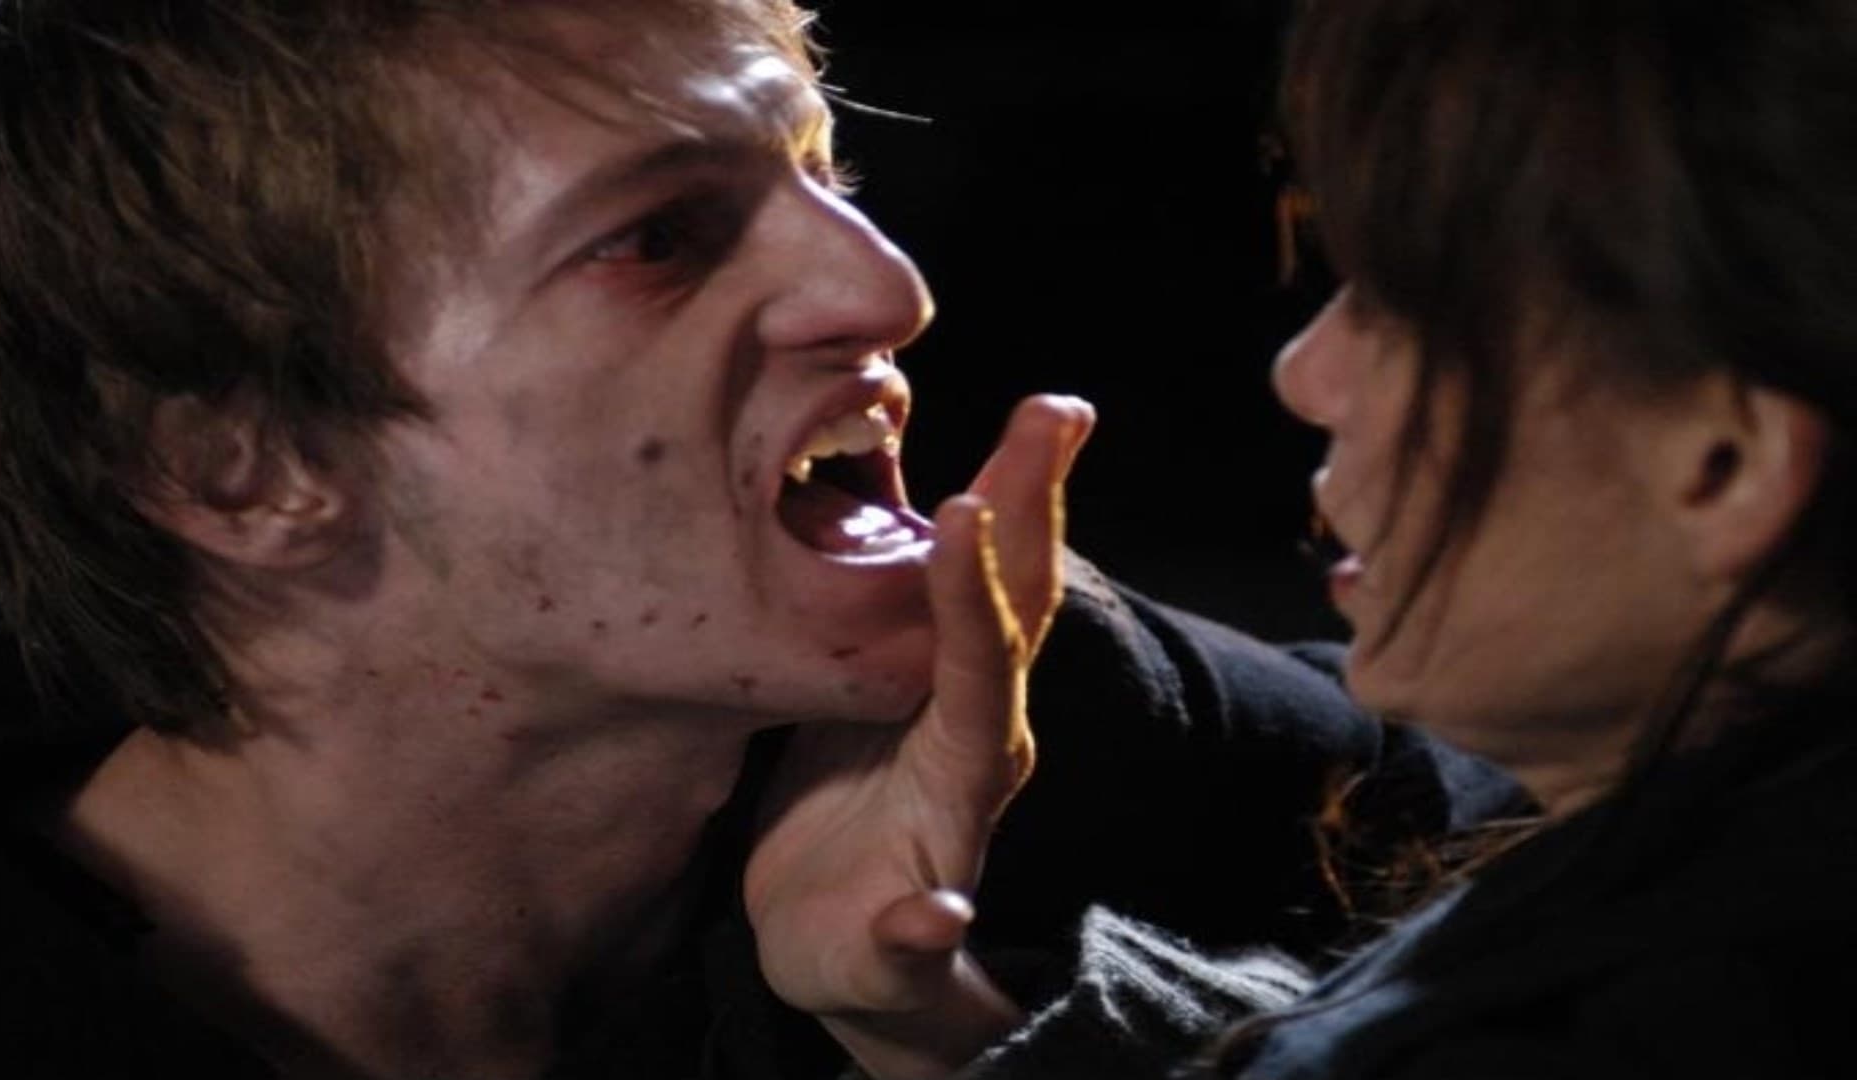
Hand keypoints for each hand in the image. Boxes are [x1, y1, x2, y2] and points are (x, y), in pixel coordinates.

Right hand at [744, 395, 1093, 1077]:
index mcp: (966, 779)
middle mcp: (977, 721)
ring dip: (1023, 493)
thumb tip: (932, 921)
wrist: (852, 949)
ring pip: (999, 581)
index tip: (961, 513)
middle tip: (1058, 411)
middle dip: (1036, 508)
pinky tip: (951, 451)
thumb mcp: (874, 970)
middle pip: (1018, 602)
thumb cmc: (857, 960)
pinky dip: (958, 515)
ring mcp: (951, 695)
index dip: (968, 598)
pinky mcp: (911, 682)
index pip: (979, 674)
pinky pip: (941, 586)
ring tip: (1048, 410)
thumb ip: (903, 948)